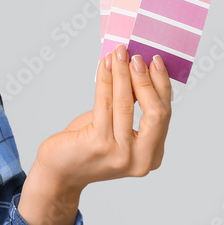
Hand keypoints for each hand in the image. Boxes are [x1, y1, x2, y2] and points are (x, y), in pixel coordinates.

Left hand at [31, 44, 172, 191]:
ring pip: (126, 105)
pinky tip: (104, 65)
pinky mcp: (98, 144)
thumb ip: (129, 106)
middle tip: (136, 56)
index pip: (164, 115)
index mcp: (152, 155)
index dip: (161, 86)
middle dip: (145, 80)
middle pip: (155, 113)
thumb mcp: (114, 126)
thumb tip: (136, 69)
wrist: (59, 170)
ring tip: (118, 54)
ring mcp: (121, 154)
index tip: (156, 61)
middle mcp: (141, 159)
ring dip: (122, 74)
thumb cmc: (87, 144)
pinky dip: (106, 81)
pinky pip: (105, 104)